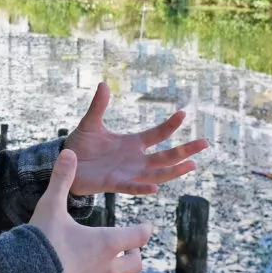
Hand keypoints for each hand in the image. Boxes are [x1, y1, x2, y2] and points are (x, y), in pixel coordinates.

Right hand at [30, 149, 152, 272]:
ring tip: (99, 258)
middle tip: (128, 246)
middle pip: (135, 264)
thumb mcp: (50, 207)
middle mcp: (107, 268)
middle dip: (134, 254)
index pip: (139, 236)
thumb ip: (61, 180)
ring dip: (112, 268)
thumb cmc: (41, 243)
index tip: (147, 225)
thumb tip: (68, 153)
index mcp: (106, 244)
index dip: (145, 229)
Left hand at [64, 82, 208, 196]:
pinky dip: (142, 189)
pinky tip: (155, 188)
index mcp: (132, 143)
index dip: (170, 125)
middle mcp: (135, 160)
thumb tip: (103, 84)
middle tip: (205, 143)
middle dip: (185, 150)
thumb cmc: (81, 145)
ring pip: (156, 174)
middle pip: (165, 156)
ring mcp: (127, 173)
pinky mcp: (114, 184)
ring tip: (192, 165)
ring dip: (174, 171)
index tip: (183, 113)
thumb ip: (99, 106)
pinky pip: (132, 187)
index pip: (157, 134)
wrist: (66, 165)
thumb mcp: (90, 123)